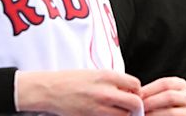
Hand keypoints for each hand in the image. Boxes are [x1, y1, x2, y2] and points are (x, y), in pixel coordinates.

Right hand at [16, 69, 142, 115]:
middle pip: (134, 102)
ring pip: (123, 115)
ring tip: (117, 111)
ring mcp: (98, 106)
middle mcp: (105, 91)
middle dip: (135, 106)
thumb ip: (113, 81)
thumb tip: (128, 90)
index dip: (136, 91)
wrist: (50, 90)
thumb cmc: (71, 80)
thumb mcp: (95, 73)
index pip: (135, 85)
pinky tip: (105, 114)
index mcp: (107, 76)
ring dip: (123, 114)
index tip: (132, 94)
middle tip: (131, 107)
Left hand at [140, 77, 185, 115]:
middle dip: (152, 102)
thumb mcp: (156, 97)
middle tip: (140, 107)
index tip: (137, 96)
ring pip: (171, 112)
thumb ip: (149, 94)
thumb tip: (134, 94)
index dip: (149, 90)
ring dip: (155, 114)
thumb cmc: (159, 108)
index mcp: (180, 85)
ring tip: (143, 115)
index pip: (165, 83)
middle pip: (170, 96)